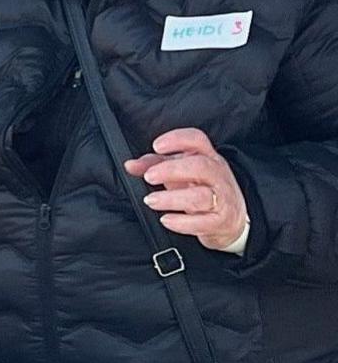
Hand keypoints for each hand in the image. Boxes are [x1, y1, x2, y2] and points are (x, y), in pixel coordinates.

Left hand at [125, 127, 249, 250]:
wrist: (232, 219)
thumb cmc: (202, 189)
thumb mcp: (180, 173)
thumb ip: (154, 165)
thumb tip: (130, 165)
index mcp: (208, 157)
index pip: (198, 140)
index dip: (178, 140)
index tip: (157, 146)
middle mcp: (218, 175)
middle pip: (200, 166)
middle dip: (172, 170)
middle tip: (149, 176)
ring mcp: (222, 198)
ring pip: (202, 196)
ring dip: (172, 198)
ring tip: (151, 200)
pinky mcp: (221, 221)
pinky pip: (204, 222)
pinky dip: (183, 222)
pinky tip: (166, 219)